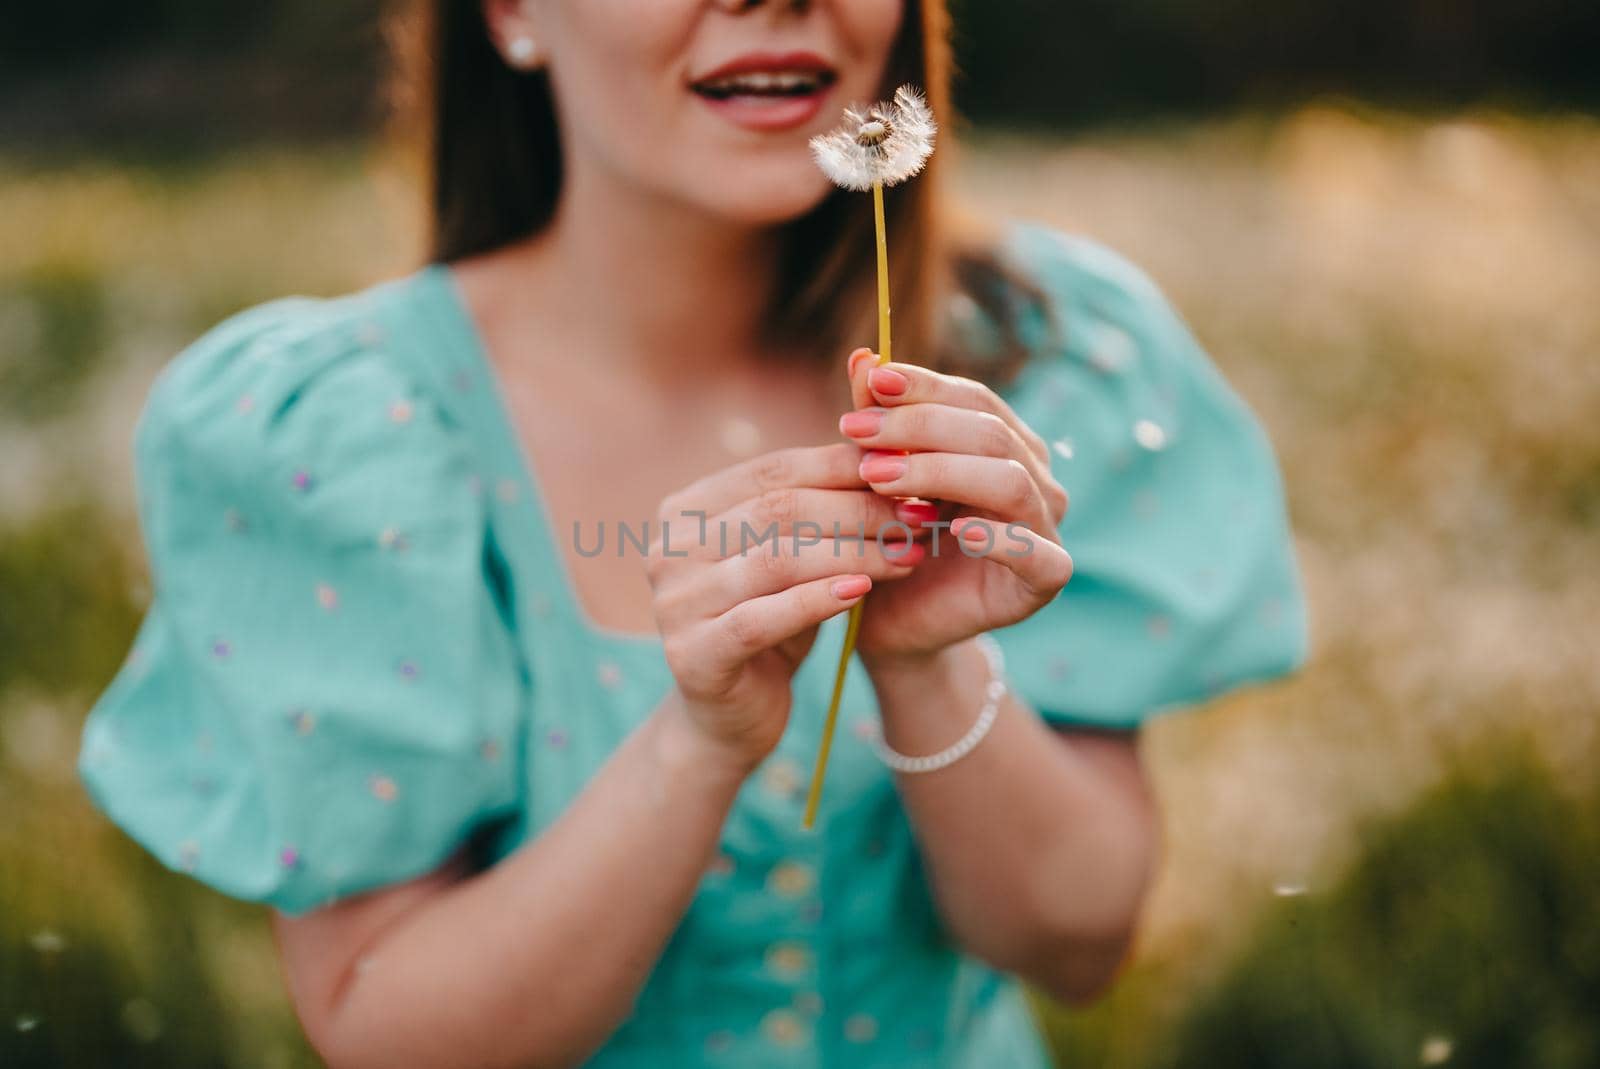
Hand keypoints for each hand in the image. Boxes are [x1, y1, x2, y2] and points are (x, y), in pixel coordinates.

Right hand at [647, 444, 927, 770]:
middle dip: (858, 510)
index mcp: (685, 511)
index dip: (844, 468)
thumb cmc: (769, 624)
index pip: (773, 470)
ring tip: (907, 554)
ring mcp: (674, 602)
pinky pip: (762, 618)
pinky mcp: (692, 655)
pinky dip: (818, 600)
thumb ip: (817, 509)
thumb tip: (889, 449)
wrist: (728, 719)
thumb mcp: (791, 559)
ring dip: (853, 553)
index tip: (909, 472)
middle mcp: (668, 550)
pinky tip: (864, 593)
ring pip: (776, 560)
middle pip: (777, 510)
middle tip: (919, 517)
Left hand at [837, 349, 1073, 668]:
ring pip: (1010, 480)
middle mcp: (1034, 479)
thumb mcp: (875, 476)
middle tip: (858, 432)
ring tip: (880, 478)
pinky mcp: (1045, 581)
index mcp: (1002, 444)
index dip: (923, 386)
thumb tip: (862, 355)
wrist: (894, 622)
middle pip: (990, 433)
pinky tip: (954, 531)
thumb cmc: (886, 540)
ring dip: (941, 473)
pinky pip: (1035, 553)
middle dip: (920, 427)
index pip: (973, 398)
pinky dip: (998, 538)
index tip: (871, 382)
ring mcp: (1046, 529)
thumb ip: (877, 422)